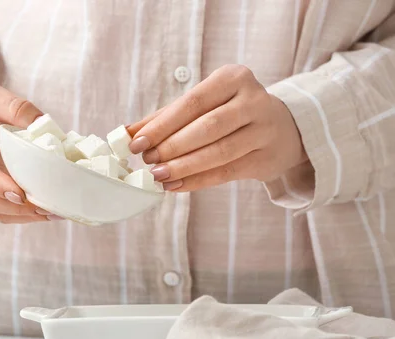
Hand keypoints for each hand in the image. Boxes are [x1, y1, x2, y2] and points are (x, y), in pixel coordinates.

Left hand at [128, 65, 307, 190]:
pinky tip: (176, 185)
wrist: (284, 128)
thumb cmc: (232, 112)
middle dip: (172, 146)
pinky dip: (197, 181)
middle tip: (148, 161)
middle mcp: (253, 100)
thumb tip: (129, 133)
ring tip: (158, 176)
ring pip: (218, 152)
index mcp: (233, 78)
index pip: (191, 102)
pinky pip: (226, 172)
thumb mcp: (204, 105)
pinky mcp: (266, 158)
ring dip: (183, 167)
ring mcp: (264, 130)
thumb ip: (167, 117)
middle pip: (206, 127)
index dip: (161, 125)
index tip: (137, 142)